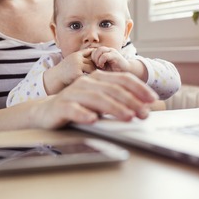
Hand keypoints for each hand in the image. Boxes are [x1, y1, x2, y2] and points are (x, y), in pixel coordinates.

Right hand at [33, 70, 158, 128]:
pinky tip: (93, 120)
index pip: (122, 79)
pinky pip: (74, 110)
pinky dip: (84, 114)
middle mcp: (86, 83)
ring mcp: (73, 94)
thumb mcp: (99, 101)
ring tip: (128, 117)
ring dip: (114, 108)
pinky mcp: (62, 106)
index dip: (139, 88)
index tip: (152, 99)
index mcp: (98, 78)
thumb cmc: (78, 106)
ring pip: (97, 99)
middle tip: (144, 113)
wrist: (47, 112)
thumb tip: (142, 109)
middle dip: (131, 101)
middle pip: (112, 89)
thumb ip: (117, 101)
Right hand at [44, 48, 95, 93]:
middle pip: (91, 61)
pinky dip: (89, 79)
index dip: (93, 56)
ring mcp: (77, 65)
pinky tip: (86, 81)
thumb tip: (93, 56)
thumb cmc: (64, 71)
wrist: (55, 78)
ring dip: (92, 73)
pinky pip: (88, 75)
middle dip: (93, 67)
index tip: (95, 62)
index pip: (89, 51)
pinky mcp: (78, 74)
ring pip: (91, 68)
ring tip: (90, 77)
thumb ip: (80, 59)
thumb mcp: (71, 61)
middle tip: (94, 73)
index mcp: (76, 55)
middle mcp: (77, 59)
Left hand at [91, 46, 130, 71]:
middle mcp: (108, 50)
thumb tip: (84, 66)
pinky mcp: (115, 55)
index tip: (93, 65)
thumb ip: (95, 65)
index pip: (93, 51)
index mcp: (104, 52)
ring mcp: (112, 52)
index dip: (91, 57)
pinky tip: (102, 66)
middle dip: (93, 57)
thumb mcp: (102, 68)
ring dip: (97, 58)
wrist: (127, 72)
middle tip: (95, 65)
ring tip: (99, 65)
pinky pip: (105, 55)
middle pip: (95, 49)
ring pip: (100, 50)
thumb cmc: (113, 71)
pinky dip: (101, 60)